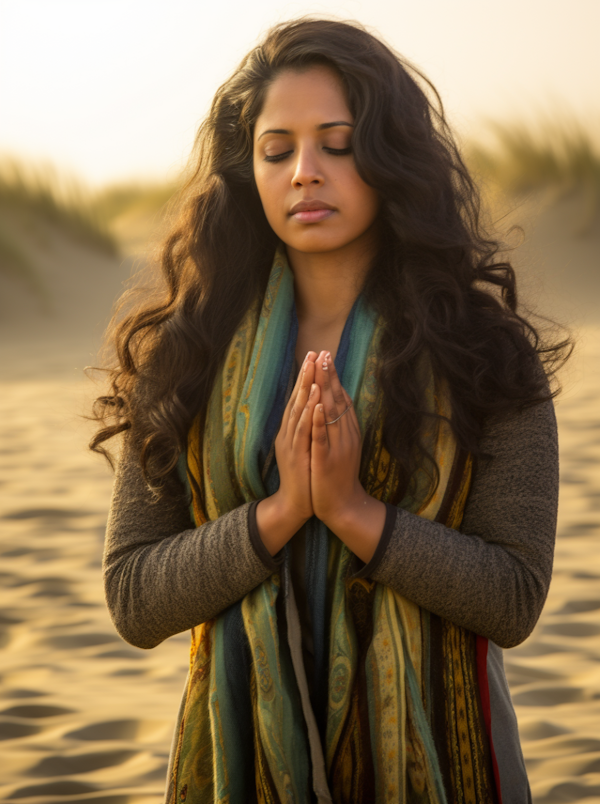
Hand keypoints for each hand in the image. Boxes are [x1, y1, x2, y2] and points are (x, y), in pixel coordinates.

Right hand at [272, 350, 320, 523]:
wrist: (295, 503)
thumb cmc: (304, 475)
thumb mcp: (305, 446)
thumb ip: (307, 427)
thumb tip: (314, 407)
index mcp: (291, 430)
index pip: (298, 397)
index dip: (306, 376)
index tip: (314, 356)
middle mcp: (288, 432)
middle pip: (296, 398)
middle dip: (305, 375)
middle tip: (312, 352)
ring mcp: (291, 443)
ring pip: (298, 411)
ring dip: (305, 388)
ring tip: (313, 368)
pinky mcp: (296, 456)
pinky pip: (303, 431)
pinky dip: (308, 414)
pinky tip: (315, 400)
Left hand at [310, 350, 366, 525]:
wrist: (342, 505)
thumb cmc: (339, 475)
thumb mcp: (342, 446)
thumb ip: (339, 426)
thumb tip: (335, 404)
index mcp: (347, 430)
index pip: (341, 397)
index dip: (334, 377)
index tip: (326, 356)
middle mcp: (345, 434)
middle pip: (337, 400)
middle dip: (329, 376)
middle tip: (324, 352)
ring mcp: (337, 446)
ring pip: (331, 413)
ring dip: (325, 390)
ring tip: (320, 369)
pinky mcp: (327, 459)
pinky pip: (323, 437)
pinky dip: (320, 421)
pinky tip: (317, 406)